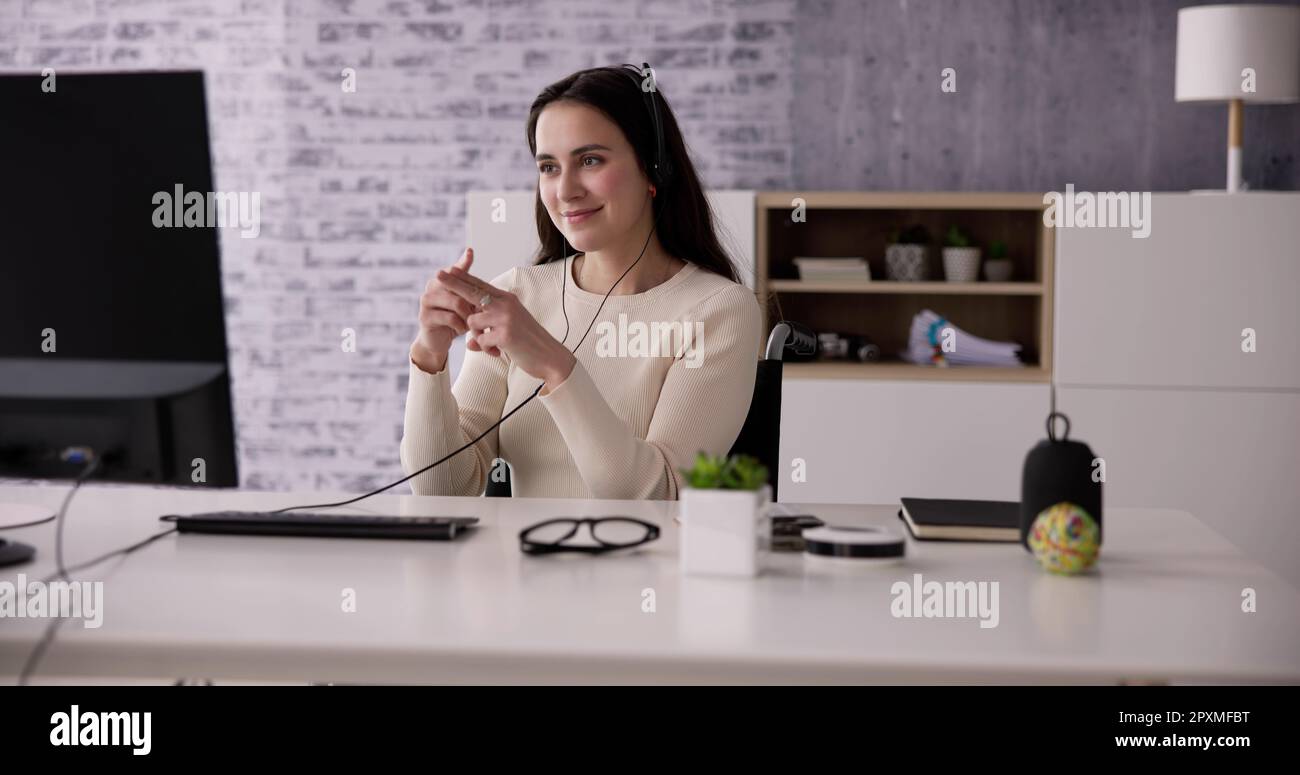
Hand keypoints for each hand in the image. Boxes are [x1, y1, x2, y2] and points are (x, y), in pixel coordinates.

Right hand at [410, 247, 477, 373]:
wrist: (439, 341)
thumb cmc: (455, 319)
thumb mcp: (465, 302)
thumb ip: (469, 287)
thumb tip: (472, 257)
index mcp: (442, 281)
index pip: (455, 269)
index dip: (463, 262)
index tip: (471, 252)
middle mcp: (432, 287)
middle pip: (457, 286)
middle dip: (472, 300)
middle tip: (481, 310)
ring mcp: (426, 300)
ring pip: (455, 302)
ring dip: (468, 314)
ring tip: (471, 323)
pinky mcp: (425, 316)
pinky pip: (450, 317)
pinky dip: (460, 325)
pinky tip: (461, 330)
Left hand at [436, 261, 575, 391]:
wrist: (549, 357)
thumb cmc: (529, 344)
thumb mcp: (509, 330)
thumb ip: (488, 330)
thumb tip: (469, 343)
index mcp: (508, 299)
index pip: (481, 286)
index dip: (463, 278)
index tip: (449, 270)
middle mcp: (506, 304)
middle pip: (472, 292)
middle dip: (453, 284)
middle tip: (436, 275)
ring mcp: (505, 318)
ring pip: (472, 322)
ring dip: (477, 336)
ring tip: (492, 345)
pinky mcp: (504, 334)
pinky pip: (480, 340)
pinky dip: (485, 349)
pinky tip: (498, 352)